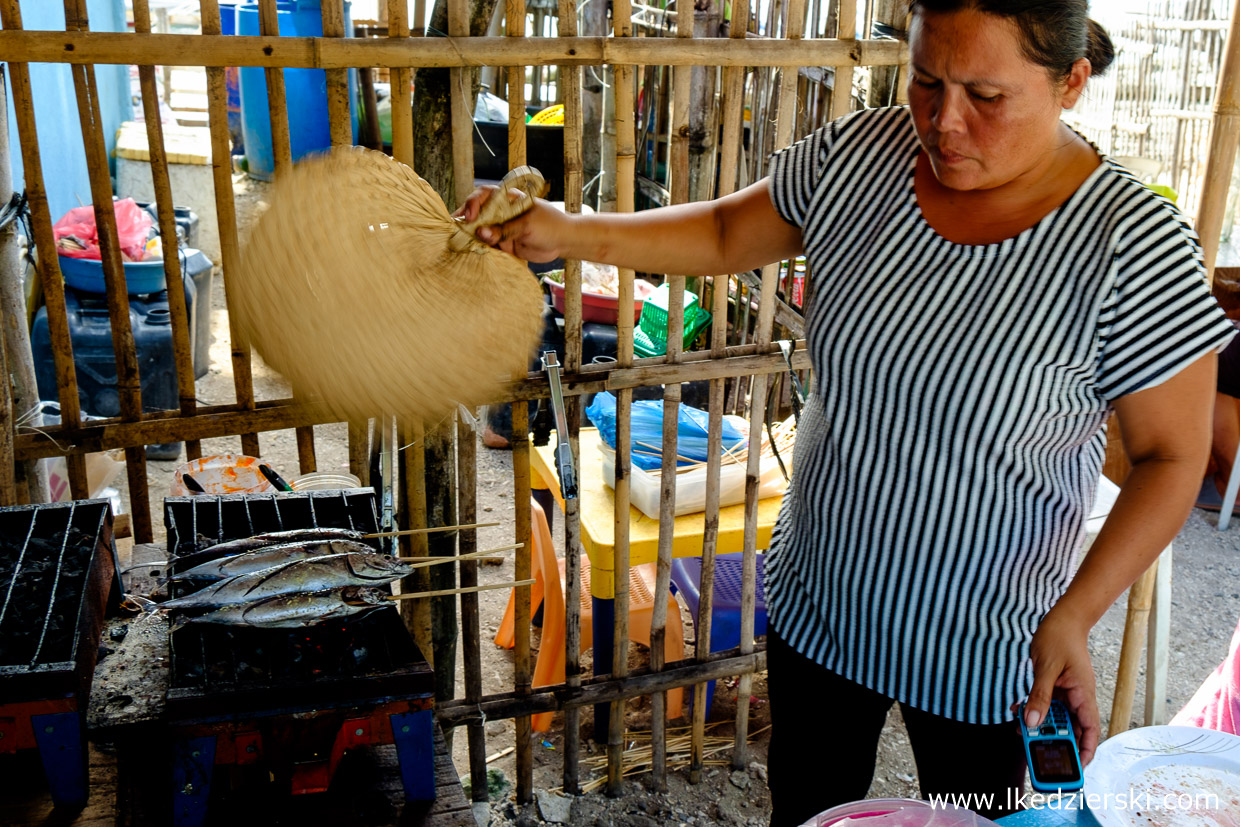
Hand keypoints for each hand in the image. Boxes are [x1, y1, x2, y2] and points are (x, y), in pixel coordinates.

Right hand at [454, 186, 567, 262]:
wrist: (563, 242)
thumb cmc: (550, 225)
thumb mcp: (528, 225)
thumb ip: (505, 230)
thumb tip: (481, 233)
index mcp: (508, 200)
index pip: (485, 194)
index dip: (473, 202)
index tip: (470, 216)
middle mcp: (501, 212)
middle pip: (477, 211)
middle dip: (465, 218)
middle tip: (456, 228)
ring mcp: (501, 228)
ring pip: (479, 229)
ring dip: (469, 234)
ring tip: (459, 241)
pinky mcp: (503, 243)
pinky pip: (486, 244)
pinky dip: (478, 247)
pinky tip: (470, 251)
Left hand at [1023, 606, 1100, 764]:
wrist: (1061, 618)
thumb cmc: (1059, 638)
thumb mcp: (1046, 668)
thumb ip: (1039, 695)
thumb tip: (1032, 721)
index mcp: (1083, 694)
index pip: (1090, 729)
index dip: (1086, 750)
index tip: (1078, 766)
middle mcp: (1077, 697)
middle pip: (1071, 728)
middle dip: (1056, 740)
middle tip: (1037, 749)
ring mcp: (1066, 692)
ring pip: (1056, 717)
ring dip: (1041, 724)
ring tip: (1022, 731)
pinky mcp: (1055, 687)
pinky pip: (1046, 704)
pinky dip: (1034, 709)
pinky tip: (1018, 712)